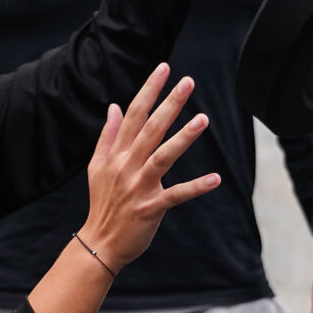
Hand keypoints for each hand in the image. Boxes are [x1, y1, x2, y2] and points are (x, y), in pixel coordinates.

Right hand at [81, 64, 219, 268]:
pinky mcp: (150, 209)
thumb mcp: (97, 167)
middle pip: (150, 129)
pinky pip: (176, 195)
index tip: (164, 69)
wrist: (99, 243)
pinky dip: (195, 187)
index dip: (149, 91)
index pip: (134, 115)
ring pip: (162, 156)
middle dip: (169, 104)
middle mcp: (126, 166)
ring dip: (183, 137)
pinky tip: (215, 178)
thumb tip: (114, 107)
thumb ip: (108, 136)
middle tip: (188, 82)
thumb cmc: (102, 204)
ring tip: (203, 119)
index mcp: (116, 154)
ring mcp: (138, 187)